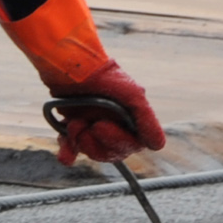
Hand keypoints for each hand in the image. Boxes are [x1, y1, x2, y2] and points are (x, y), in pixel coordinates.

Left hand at [50, 61, 164, 166]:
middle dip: (96, 143)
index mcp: (131, 119)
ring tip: (74, 122)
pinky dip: (68, 153)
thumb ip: (147, 120)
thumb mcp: (132, 94)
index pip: (133, 145)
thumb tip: (157, 145)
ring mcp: (94, 127)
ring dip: (81, 141)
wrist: (70, 65)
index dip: (118, 141)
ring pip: (92, 152)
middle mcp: (115, 125)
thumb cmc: (105, 76)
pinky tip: (65, 156)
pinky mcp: (75, 126)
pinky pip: (73, 149)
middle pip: (112, 153)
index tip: (100, 126)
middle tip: (88, 125)